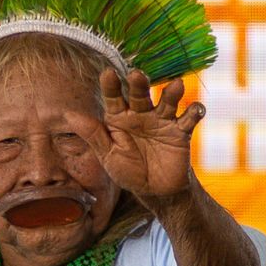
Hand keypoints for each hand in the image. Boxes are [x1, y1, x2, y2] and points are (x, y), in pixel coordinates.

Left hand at [68, 67, 202, 202]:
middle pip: (140, 94)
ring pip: (168, 101)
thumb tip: (69, 115)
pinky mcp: (181, 132)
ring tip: (175, 86)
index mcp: (119, 118)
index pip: (114, 97)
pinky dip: (195, 111)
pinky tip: (196, 109)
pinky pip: (189, 118)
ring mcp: (162, 121)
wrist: (155, 191)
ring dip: (172, 93)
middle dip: (139, 84)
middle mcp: (141, 114)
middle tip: (137, 75)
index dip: (111, 86)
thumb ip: (93, 134)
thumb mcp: (108, 155)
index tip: (108, 73)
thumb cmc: (128, 171)